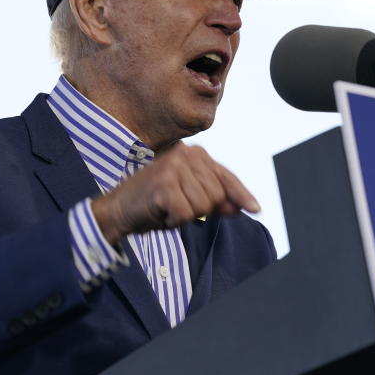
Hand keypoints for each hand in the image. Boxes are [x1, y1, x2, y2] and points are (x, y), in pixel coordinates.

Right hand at [91, 143, 259, 244]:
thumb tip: (241, 206)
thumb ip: (216, 200)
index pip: (226, 176)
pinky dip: (174, 220)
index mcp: (194, 153)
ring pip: (204, 205)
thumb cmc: (155, 203)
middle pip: (217, 195)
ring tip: (167, 207)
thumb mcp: (190, 199)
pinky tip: (160, 211)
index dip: (241, 195)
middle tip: (176, 205)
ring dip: (186, 215)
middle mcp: (186, 154)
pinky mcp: (164, 183)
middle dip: (200, 209)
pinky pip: (186, 214)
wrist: (118, 209)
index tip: (256, 209)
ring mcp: (174, 166)